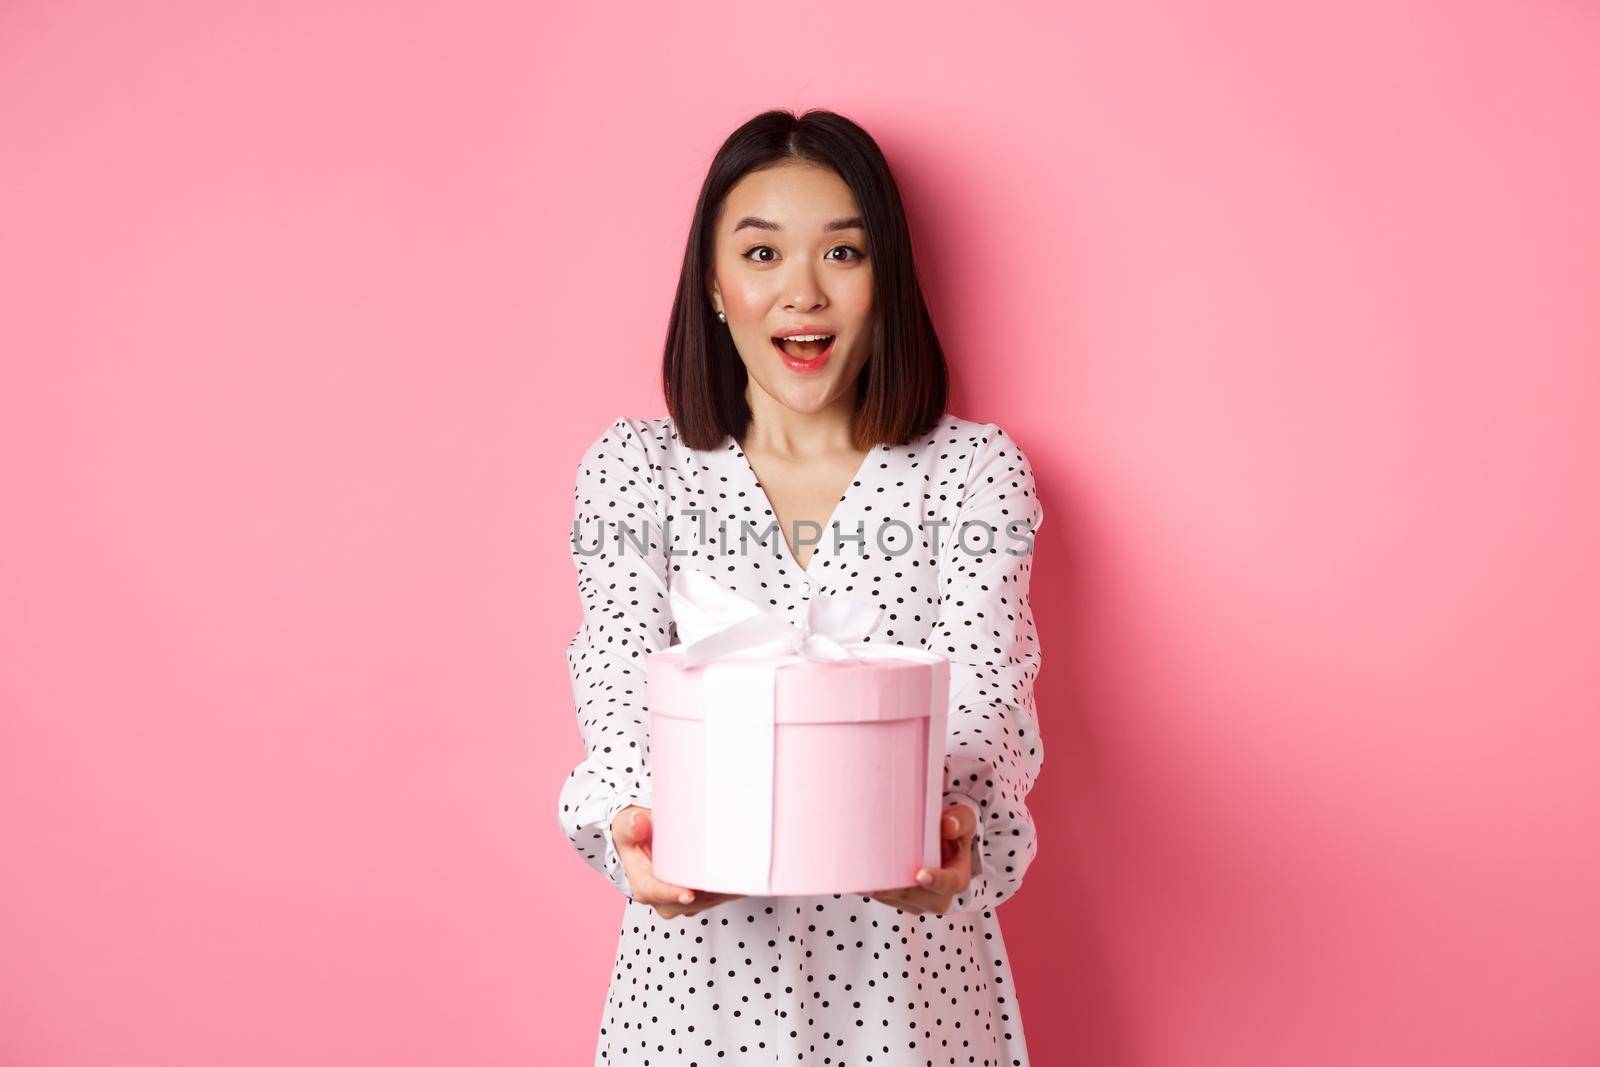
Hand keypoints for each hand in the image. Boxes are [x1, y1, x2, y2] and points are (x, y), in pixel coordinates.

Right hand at [611, 805, 745, 919]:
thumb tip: (639, 821)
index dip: (672, 894)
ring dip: (726, 892)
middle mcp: (665, 898)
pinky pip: (718, 897)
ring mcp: (684, 899)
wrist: (644, 838)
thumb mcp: (625, 826)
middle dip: (710, 894)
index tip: (688, 894)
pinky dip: (733, 889)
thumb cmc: (634, 834)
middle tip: (731, 879)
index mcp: (644, 886)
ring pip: (708, 901)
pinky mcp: (699, 895)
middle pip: (690, 901)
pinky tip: (747, 878)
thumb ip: (630, 825)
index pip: (658, 894)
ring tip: (743, 877)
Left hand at [866, 804, 977, 915]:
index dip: (936, 880)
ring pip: (900, 901)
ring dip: (882, 894)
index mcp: (957, 877)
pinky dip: (874, 890)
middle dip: (899, 892)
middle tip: (879, 884)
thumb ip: (960, 820)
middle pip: (920, 899)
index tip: (920, 874)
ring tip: (864, 883)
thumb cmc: (952, 828)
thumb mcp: (963, 819)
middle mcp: (939, 894)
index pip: (950, 883)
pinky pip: (887, 899)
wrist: (939, 837)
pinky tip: (860, 882)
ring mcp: (919, 899)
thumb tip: (948, 826)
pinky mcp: (901, 898)